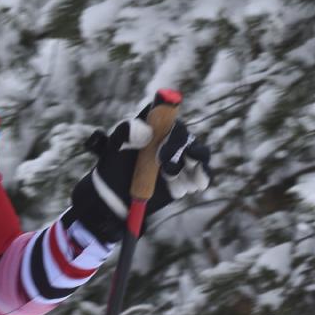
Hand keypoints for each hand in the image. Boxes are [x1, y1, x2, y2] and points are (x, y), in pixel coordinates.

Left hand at [66, 97, 211, 243]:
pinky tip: (193, 185)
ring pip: (199, 154)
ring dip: (194, 167)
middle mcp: (169, 139)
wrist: (115, 195)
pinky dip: (201, 177)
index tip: (162, 152)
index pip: (170, 119)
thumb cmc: (112, 167)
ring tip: (175, 183)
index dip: (172, 132)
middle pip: (186, 138)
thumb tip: (146, 132)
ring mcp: (180, 157)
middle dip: (180, 153)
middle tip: (166, 170)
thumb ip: (124, 133)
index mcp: (153, 126)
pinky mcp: (187, 175)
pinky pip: (202, 172)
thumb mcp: (112, 147)